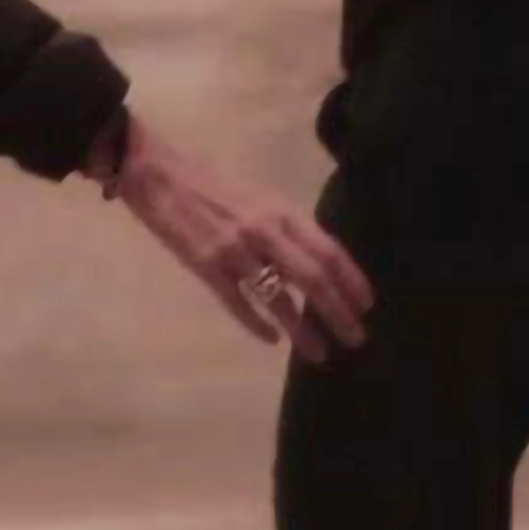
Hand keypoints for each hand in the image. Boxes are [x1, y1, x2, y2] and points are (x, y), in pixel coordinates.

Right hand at [98, 119, 375, 364]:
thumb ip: (288, 229)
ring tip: (319, 353)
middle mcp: (265, 231)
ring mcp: (235, 251)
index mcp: (283, 212)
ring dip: (303, 330)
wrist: (162, 177)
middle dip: (338, 312)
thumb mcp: (262, 199)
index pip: (329, 250)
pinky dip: (257, 324)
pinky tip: (272, 339)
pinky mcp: (207, 268)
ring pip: (278, 299)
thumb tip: (315, 266)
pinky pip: (239, 303)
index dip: (351, 280)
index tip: (366, 305)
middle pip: (313, 278)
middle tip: (356, 338)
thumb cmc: (216, 187)